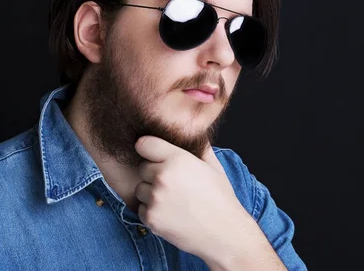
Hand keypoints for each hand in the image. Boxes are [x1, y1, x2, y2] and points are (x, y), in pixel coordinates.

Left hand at [134, 136, 253, 259]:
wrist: (224, 233)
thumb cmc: (221, 198)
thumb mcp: (214, 167)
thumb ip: (200, 147)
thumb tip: (194, 131)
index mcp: (178, 159)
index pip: (144, 144)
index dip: (149, 149)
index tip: (155, 156)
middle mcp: (163, 177)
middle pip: (142, 168)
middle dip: (153, 174)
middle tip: (172, 184)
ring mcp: (155, 199)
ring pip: (139, 189)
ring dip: (150, 193)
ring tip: (173, 200)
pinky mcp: (150, 219)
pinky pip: (141, 209)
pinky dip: (152, 212)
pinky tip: (171, 214)